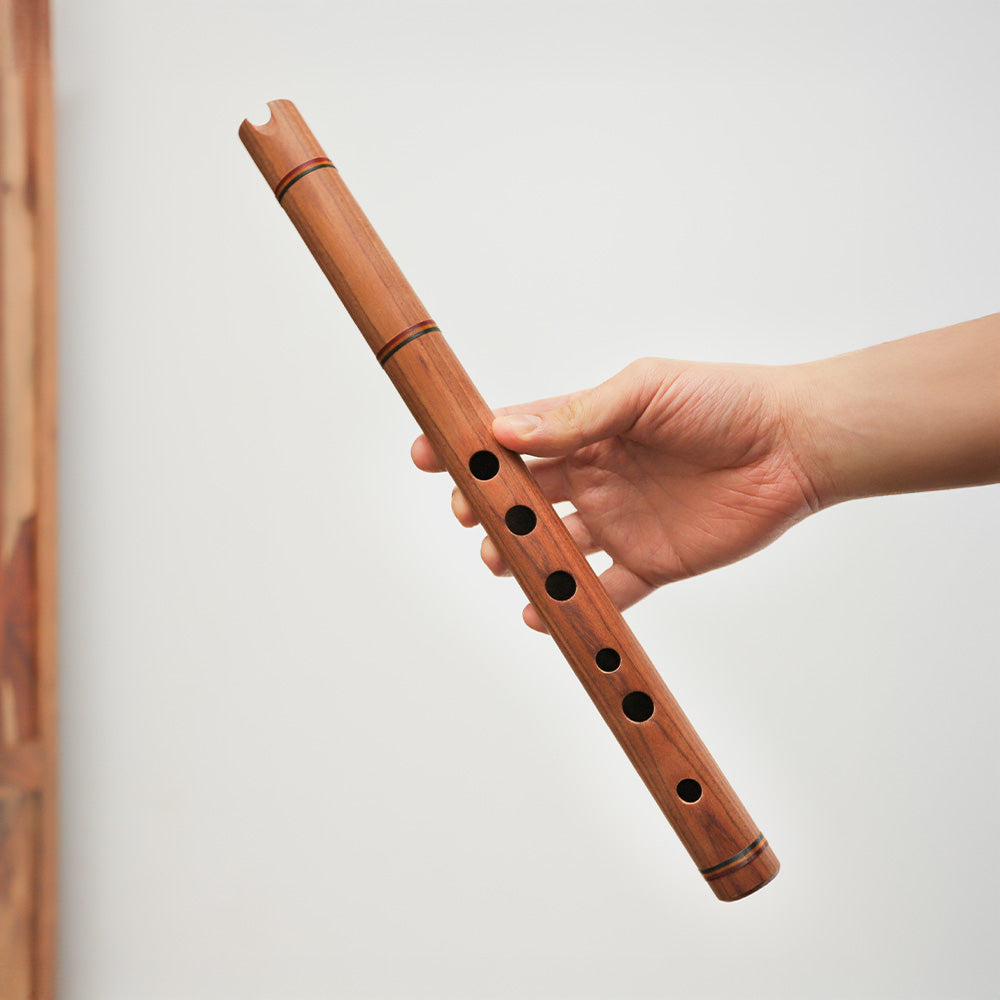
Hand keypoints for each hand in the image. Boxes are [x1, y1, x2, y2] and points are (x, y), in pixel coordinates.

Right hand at [411, 357, 819, 631]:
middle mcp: (597, 477)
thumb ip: (576, 417)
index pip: (515, 440)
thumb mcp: (642, 393)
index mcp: (589, 430)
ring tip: (501, 559)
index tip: (427, 455)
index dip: (469, 449)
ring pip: (554, 547)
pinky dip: (572, 606)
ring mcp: (621, 522)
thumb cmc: (722, 402)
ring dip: (520, 556)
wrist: (793, 445)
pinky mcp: (652, 563)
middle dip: (488, 508)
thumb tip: (504, 429)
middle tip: (470, 516)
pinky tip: (541, 613)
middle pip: (525, 498)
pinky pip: (605, 593)